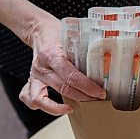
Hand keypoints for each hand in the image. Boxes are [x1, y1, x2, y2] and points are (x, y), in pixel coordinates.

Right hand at [0, 0, 105, 115]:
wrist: (40, 30)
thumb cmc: (58, 33)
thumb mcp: (73, 36)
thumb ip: (86, 47)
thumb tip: (108, 58)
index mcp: (52, 54)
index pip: (71, 76)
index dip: (87, 87)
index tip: (100, 93)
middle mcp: (41, 67)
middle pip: (63, 89)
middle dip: (83, 97)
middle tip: (97, 100)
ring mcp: (34, 75)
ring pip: (41, 99)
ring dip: (59, 108)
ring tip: (75, 108)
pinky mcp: (31, 81)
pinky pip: (30, 99)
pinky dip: (44, 107)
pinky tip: (58, 108)